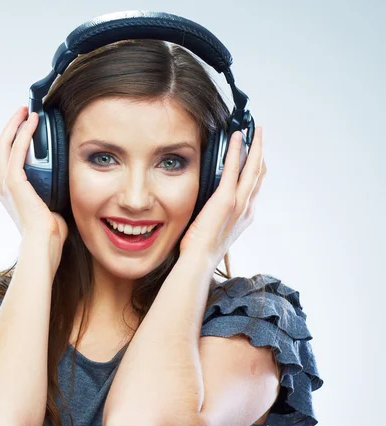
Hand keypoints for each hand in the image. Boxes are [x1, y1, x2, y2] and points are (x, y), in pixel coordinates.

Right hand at [0, 106, 67, 243]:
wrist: (44, 243)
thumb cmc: (50, 232)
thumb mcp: (51, 205)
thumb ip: (52, 191)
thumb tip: (66, 181)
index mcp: (9, 191)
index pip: (7, 158)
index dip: (15, 138)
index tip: (27, 124)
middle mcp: (1, 186)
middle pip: (1, 146)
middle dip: (12, 126)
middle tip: (25, 111)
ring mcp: (5, 183)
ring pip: (4, 143)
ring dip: (16, 124)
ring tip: (28, 110)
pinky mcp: (13, 181)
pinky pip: (16, 150)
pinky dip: (24, 133)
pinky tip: (33, 121)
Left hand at [178, 127, 266, 269]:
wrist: (199, 260)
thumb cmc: (201, 248)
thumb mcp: (215, 227)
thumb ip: (218, 212)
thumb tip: (210, 200)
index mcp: (245, 215)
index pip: (255, 185)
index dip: (257, 166)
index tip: (256, 152)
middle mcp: (247, 208)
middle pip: (260, 173)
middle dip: (261, 151)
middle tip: (259, 133)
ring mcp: (239, 203)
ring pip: (253, 168)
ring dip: (255, 146)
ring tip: (254, 130)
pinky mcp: (226, 200)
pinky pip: (234, 170)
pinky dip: (237, 151)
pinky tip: (238, 137)